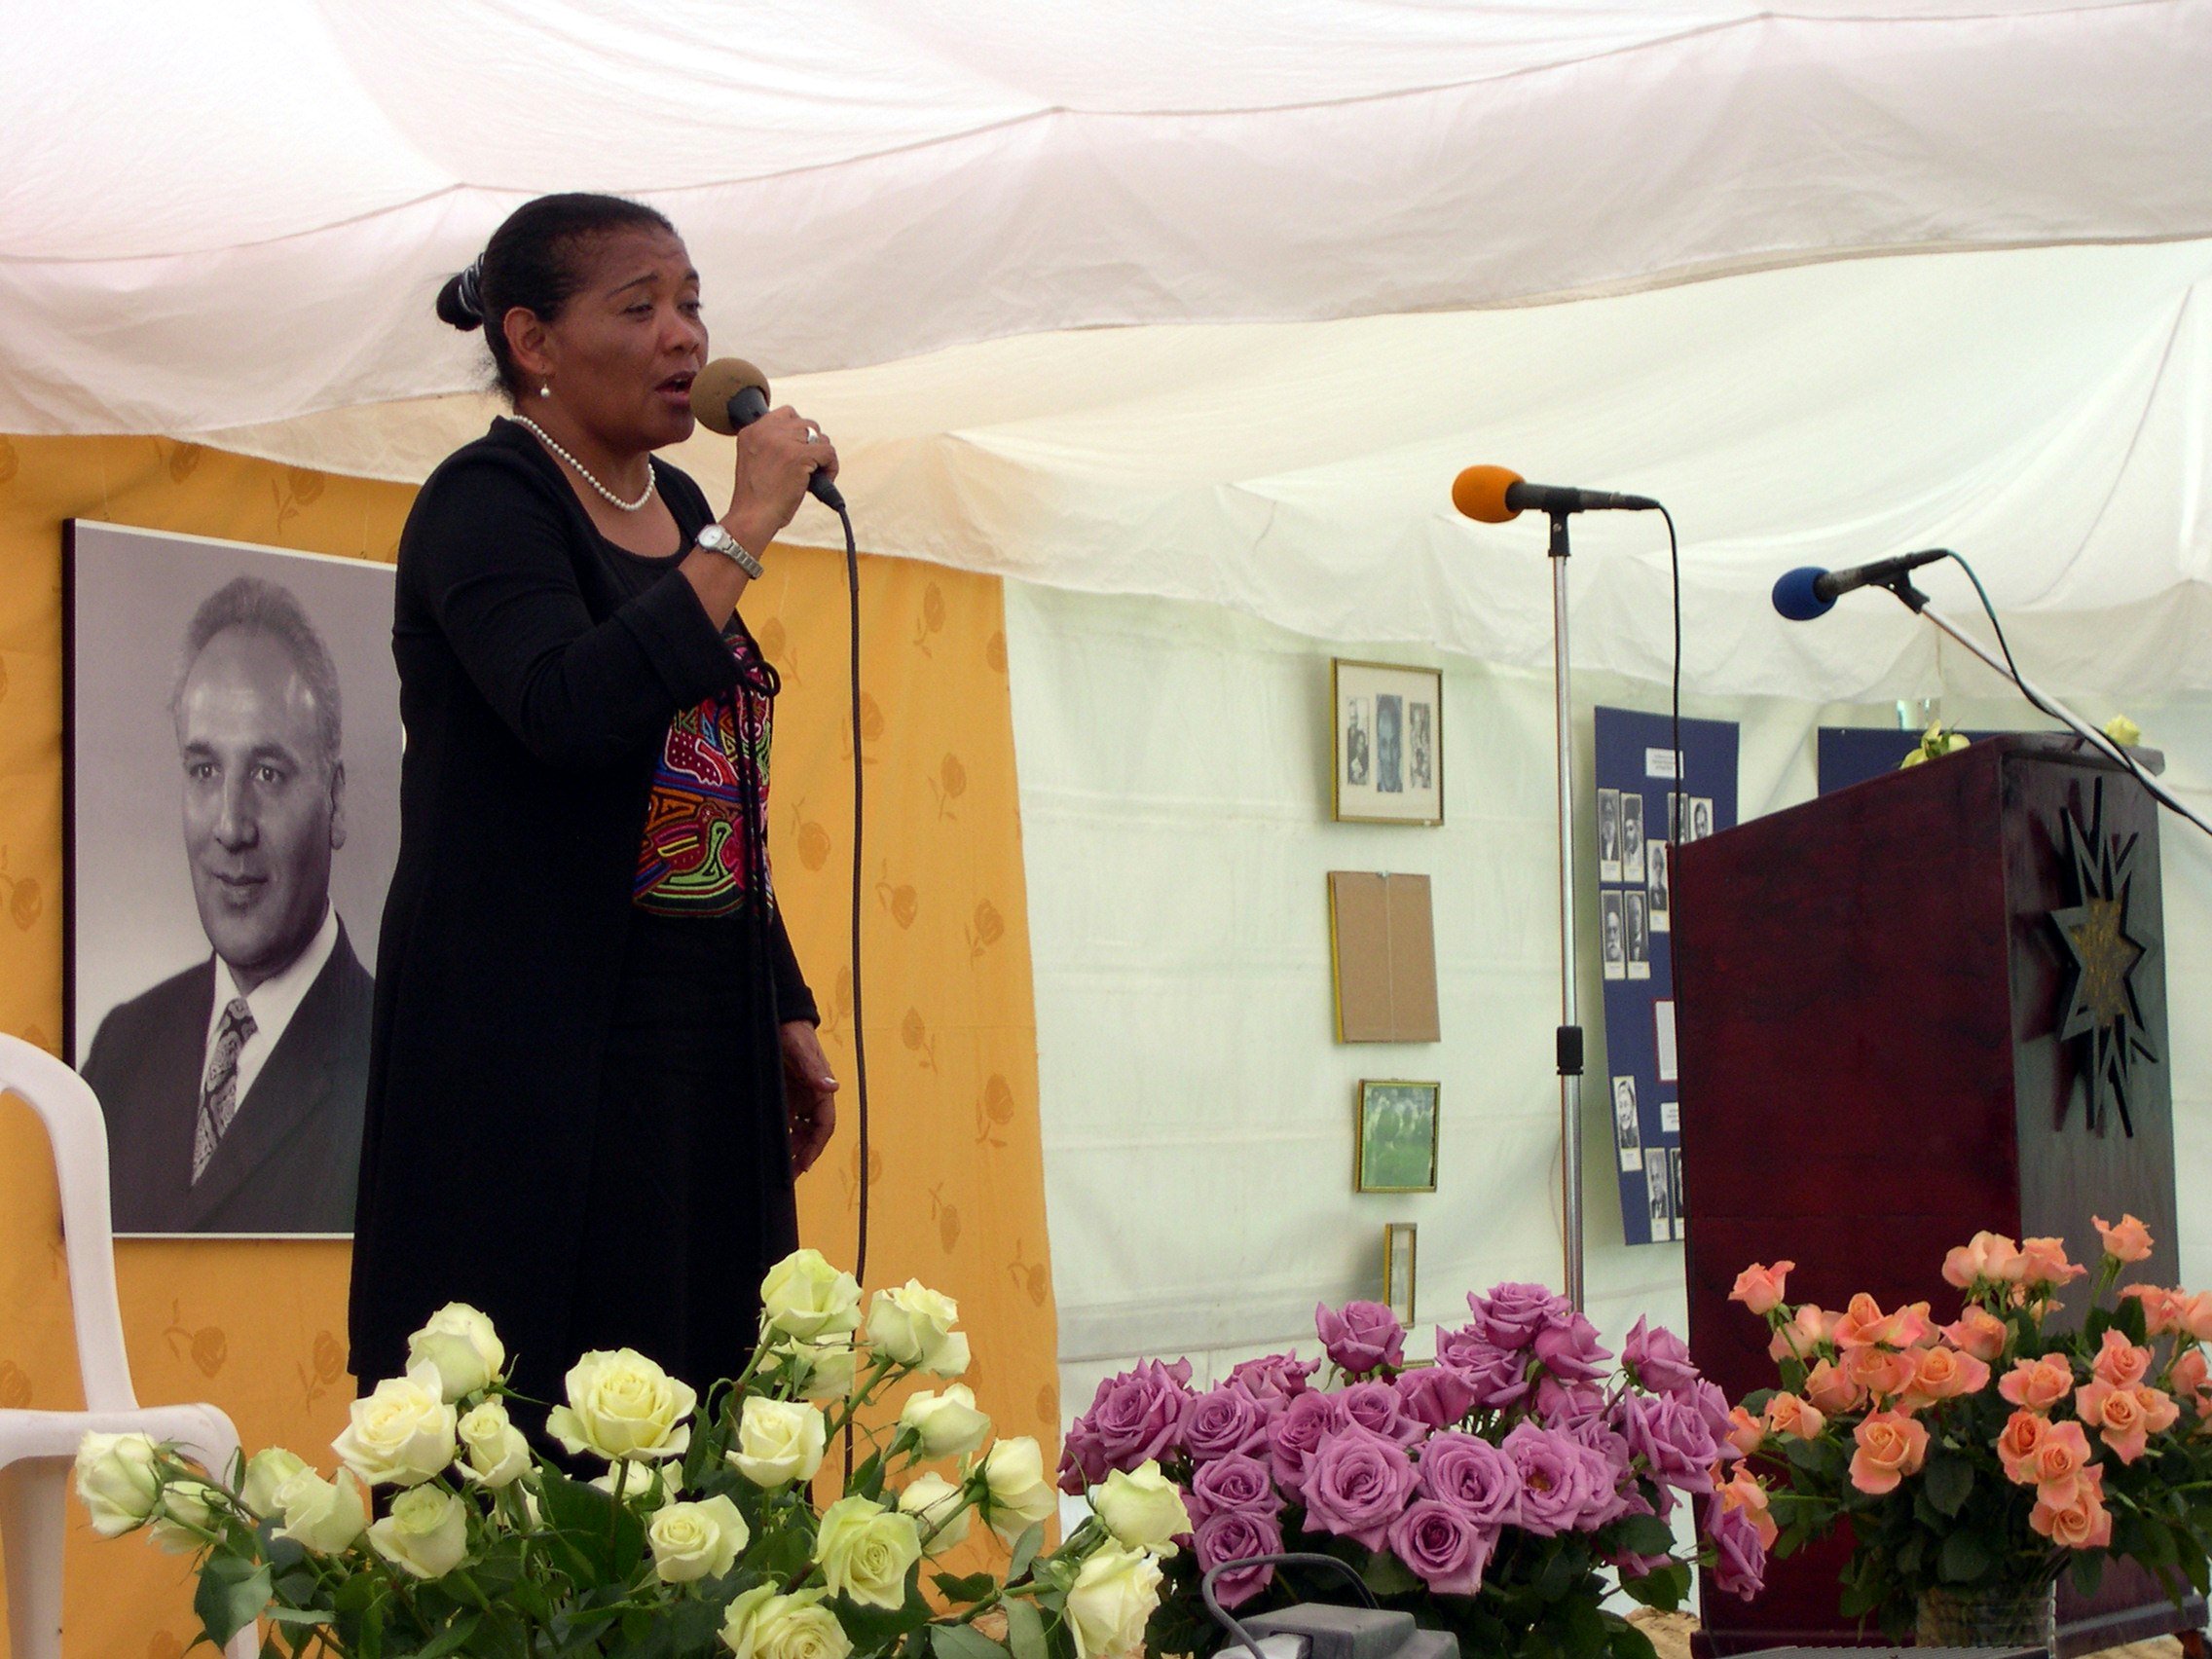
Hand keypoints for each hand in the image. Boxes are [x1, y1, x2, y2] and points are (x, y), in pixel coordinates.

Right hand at [725, 406, 837, 552]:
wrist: (752, 518)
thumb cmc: (756, 499)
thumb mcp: (755, 461)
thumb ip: (771, 445)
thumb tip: (804, 440)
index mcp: (751, 431)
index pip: (786, 414)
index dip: (799, 433)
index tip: (800, 452)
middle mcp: (765, 431)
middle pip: (806, 424)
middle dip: (812, 445)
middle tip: (810, 467)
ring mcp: (782, 442)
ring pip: (819, 436)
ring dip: (822, 456)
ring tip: (816, 476)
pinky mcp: (798, 456)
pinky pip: (828, 452)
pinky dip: (831, 467)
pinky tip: (824, 481)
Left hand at [779, 1019, 838, 1175]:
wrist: (777, 1016)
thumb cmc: (792, 1031)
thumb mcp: (801, 1049)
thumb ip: (813, 1069)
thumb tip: (832, 1087)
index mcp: (820, 1090)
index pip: (824, 1125)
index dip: (816, 1147)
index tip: (804, 1165)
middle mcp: (810, 1097)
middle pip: (811, 1133)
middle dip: (802, 1154)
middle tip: (787, 1176)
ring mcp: (795, 1097)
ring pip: (796, 1130)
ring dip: (790, 1148)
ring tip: (777, 1167)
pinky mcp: (781, 1095)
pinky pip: (782, 1120)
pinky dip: (779, 1134)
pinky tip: (767, 1145)